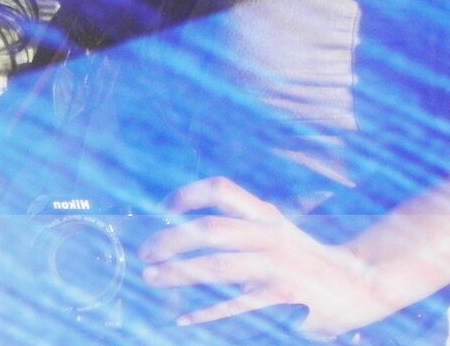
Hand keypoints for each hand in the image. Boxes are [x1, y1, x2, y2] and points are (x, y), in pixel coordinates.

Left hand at [138, 176, 384, 340]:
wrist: (364, 278)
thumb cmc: (309, 255)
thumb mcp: (277, 231)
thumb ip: (244, 229)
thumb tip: (199, 233)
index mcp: (265, 215)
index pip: (222, 190)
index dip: (190, 194)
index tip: (165, 206)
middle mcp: (269, 233)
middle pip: (212, 228)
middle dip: (173, 238)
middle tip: (146, 252)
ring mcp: (277, 264)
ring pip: (220, 265)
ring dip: (181, 273)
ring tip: (153, 279)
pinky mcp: (284, 296)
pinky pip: (239, 304)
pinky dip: (209, 312)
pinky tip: (185, 319)